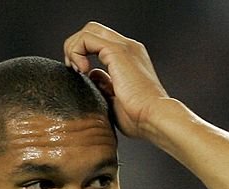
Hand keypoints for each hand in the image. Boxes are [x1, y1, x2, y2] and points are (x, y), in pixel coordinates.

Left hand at [63, 22, 168, 139]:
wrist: (154, 117)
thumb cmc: (139, 117)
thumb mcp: (115, 101)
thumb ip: (104, 86)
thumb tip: (92, 76)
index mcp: (129, 58)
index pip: (100, 42)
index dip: (83, 53)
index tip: (80, 75)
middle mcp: (128, 47)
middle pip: (93, 31)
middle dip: (76, 47)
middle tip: (74, 70)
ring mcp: (124, 46)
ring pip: (89, 30)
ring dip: (74, 48)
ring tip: (77, 70)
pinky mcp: (117, 51)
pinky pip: (87, 38)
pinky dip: (77, 51)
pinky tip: (82, 70)